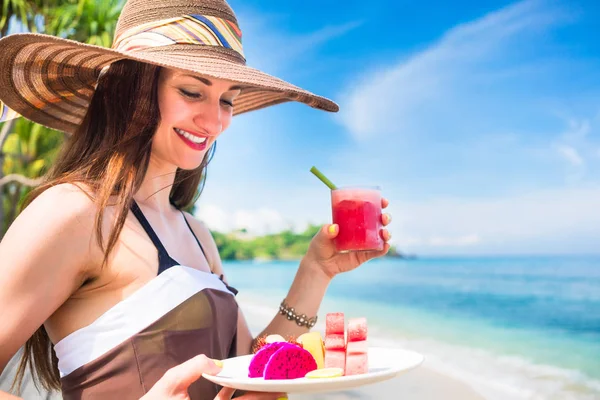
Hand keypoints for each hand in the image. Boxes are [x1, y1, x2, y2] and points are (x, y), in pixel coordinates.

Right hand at [140, 354, 287, 399]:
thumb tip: (217, 363)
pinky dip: (230, 397)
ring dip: (249, 397)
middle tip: (279, 385)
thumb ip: (192, 368)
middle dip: (261, 397)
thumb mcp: (169, 384)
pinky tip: (233, 385)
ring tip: (264, 384)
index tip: (276, 386)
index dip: (260, 396)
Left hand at [305, 198, 391, 278]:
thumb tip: (334, 227)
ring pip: (380, 236)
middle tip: (384, 217)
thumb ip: (326, 231)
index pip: (368, 209)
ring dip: (386, 233)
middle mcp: (361, 231)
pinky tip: (386, 246)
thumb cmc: (320, 245)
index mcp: (352, 221)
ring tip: (384, 233)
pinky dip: (384, 248)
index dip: (378, 204)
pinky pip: (377, 252)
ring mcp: (364, 243)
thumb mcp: (321, 236)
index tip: (383, 201)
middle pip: (378, 221)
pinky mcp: (364, 256)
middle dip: (385, 217)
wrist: (320, 264)